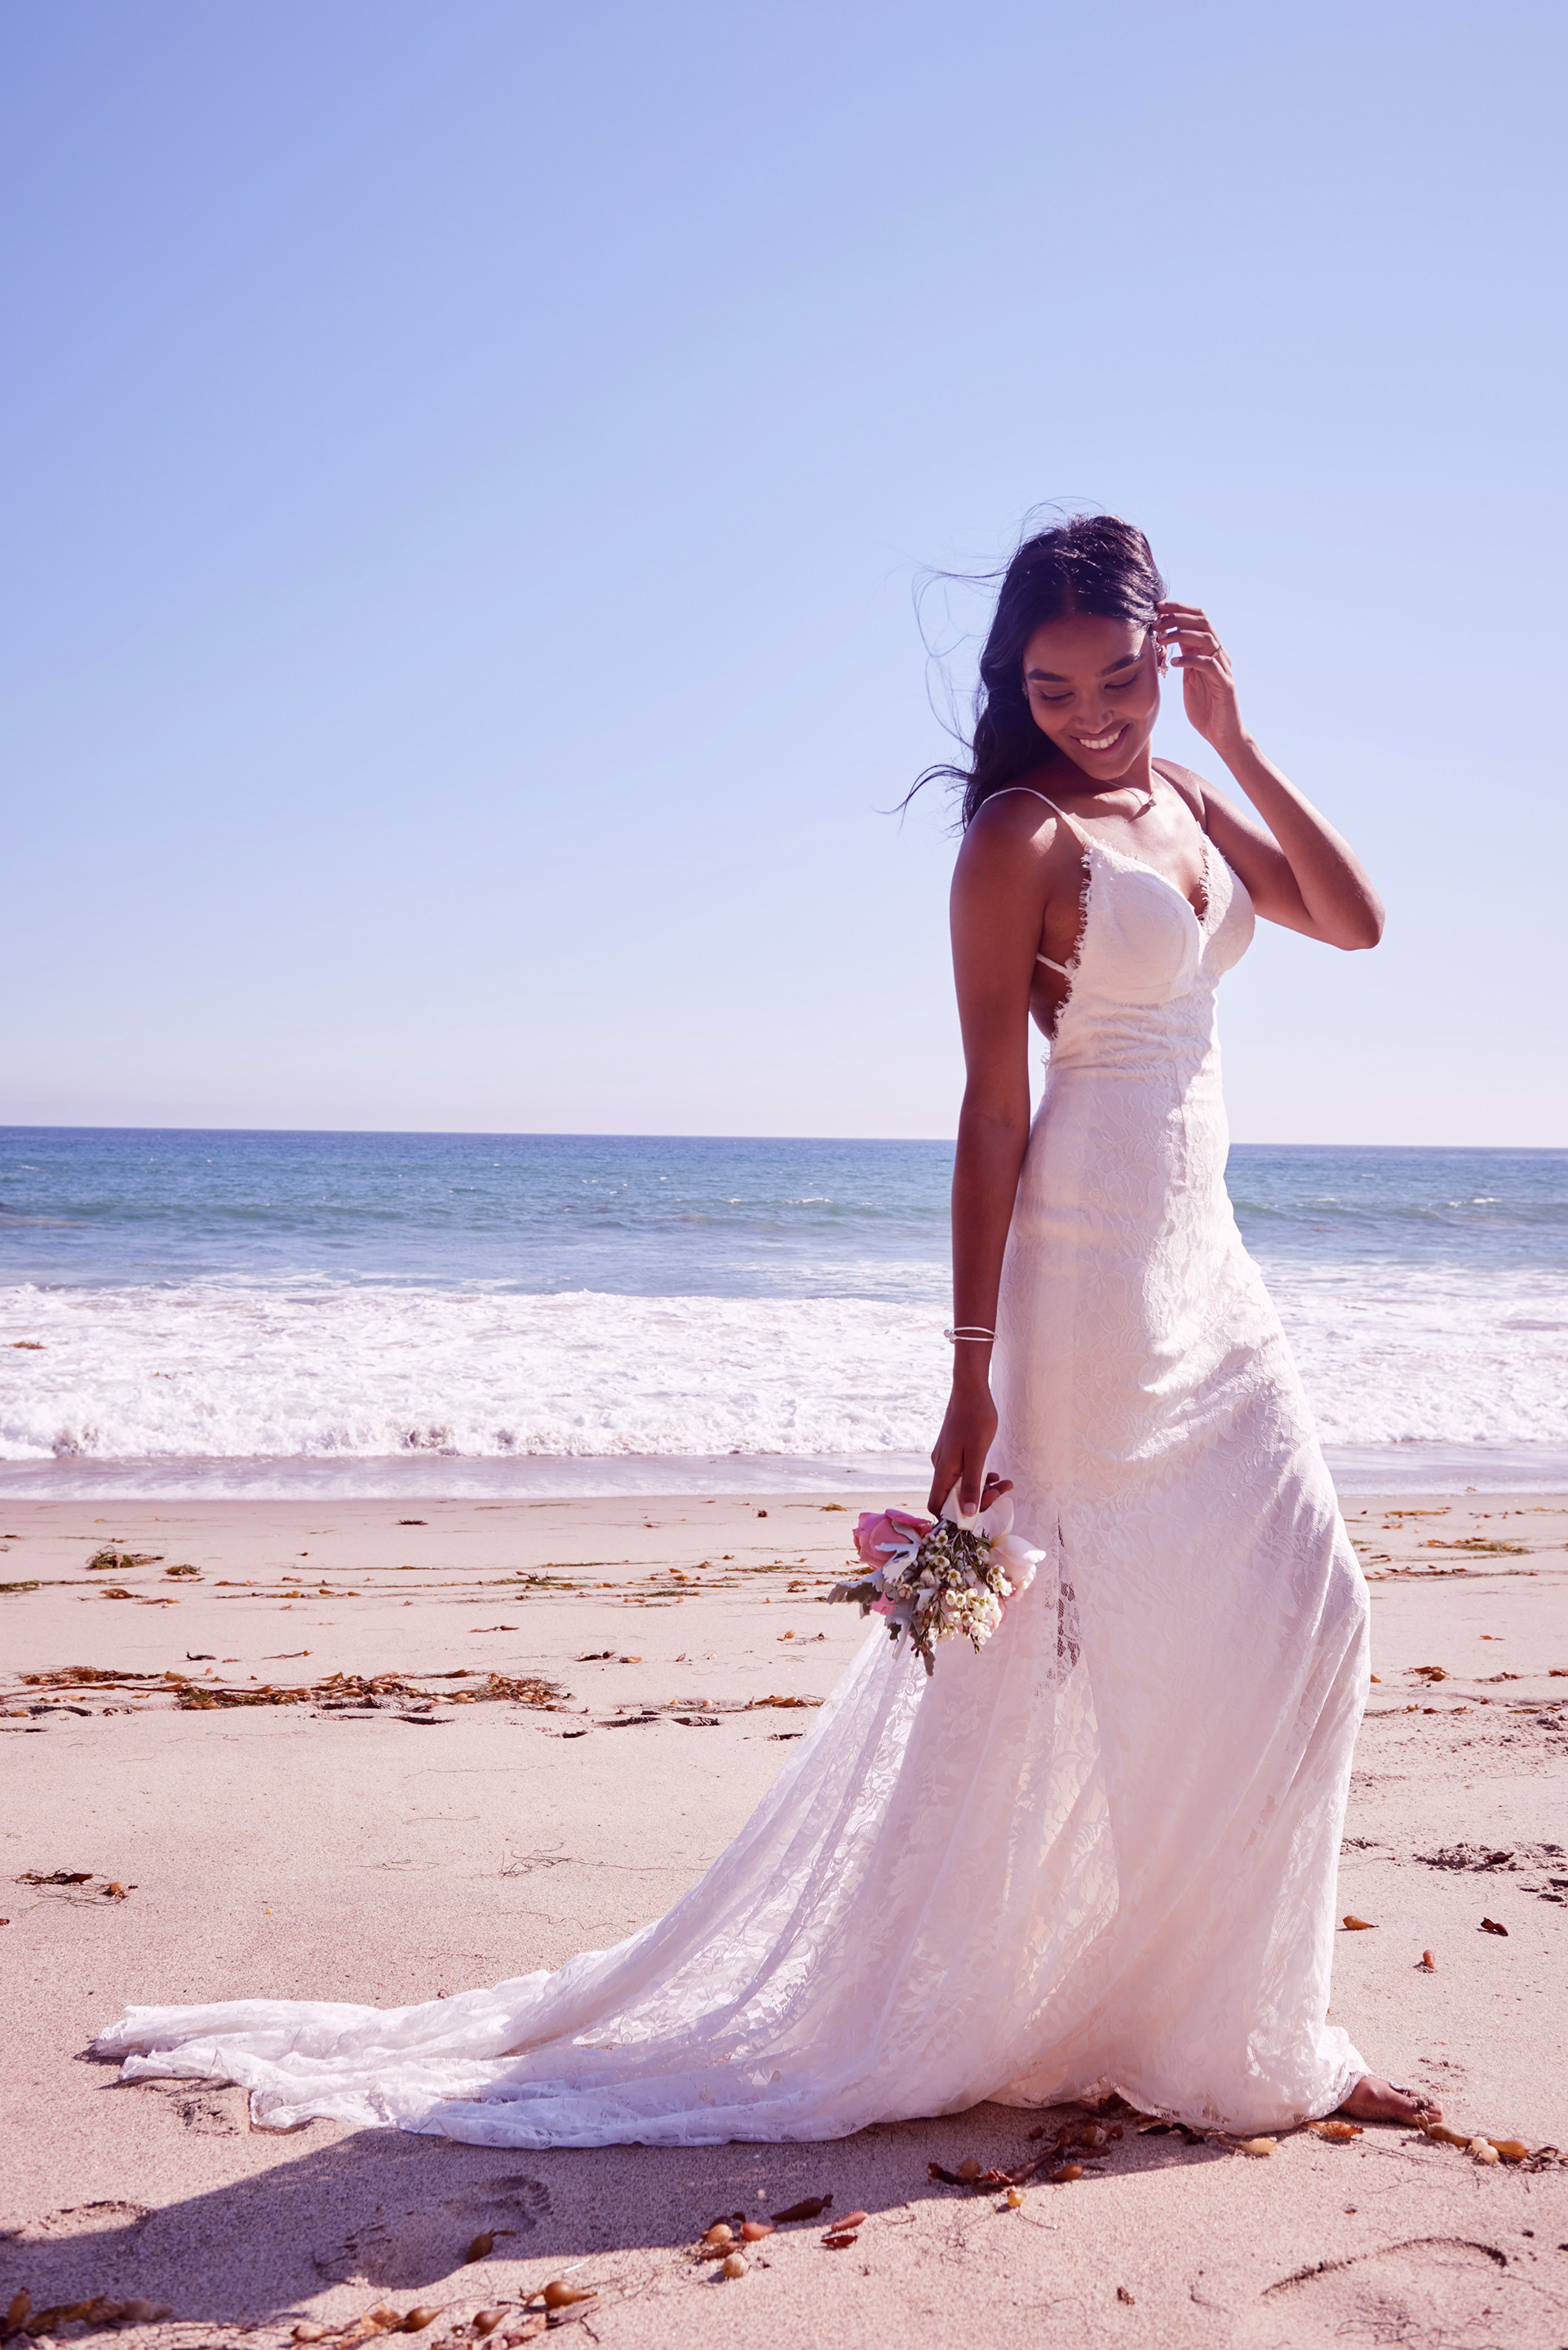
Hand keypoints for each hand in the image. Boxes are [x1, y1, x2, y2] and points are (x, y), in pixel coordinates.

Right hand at [927, 1379, 1011, 1517]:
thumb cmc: (975, 1418)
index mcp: (943, 1470)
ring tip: (1005, 1482)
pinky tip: (996, 1473)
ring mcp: (947, 1460)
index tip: (979, 1512)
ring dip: (984, 1489)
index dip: (954, 1516)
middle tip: (1001, 1492)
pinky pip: (965, 1474)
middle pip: (953, 1498)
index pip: (937, 1505)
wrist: (970, 1389)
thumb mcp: (977, 1454)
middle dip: (979, 1500)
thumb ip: (972, 1485)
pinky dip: (981, 1477)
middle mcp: (941, 1467)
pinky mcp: (954, 1453)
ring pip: (962, 1486)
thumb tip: (967, 1513)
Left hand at [1157, 602, 1243, 755]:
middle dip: (1178, 617)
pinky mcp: (1225, 684)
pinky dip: (1191, 660)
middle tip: (1157, 619)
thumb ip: (1184, 659)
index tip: (1157, 607)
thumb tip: (1168, 641)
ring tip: (1162, 638)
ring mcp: (1223, 668)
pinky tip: (1174, 663)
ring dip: (1182, 635)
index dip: (1179, 610)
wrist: (1223, 734)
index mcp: (1208, 652)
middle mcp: (1218, 655)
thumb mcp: (1190, 679)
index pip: (1197, 620)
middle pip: (1202, 623)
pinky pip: (1209, 665)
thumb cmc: (1205, 708)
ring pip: (1207, 639)